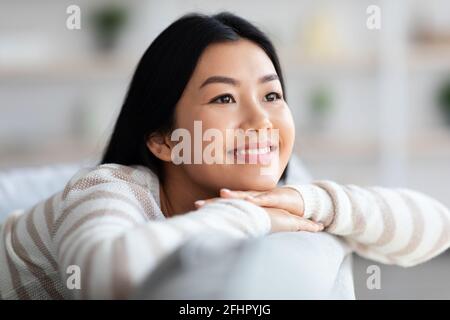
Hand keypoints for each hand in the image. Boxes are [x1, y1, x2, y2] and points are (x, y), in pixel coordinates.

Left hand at [194, 188, 322, 233]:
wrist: (296, 201)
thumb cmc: (273, 210)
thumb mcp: (258, 217)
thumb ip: (246, 220)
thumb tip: (230, 229)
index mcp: (245, 202)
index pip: (226, 203)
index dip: (211, 205)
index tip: (195, 207)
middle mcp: (251, 196)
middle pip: (231, 198)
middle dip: (215, 200)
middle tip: (199, 203)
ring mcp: (261, 195)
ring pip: (246, 195)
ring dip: (235, 195)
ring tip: (222, 194)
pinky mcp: (275, 196)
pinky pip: (265, 198)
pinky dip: (257, 199)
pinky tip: (249, 200)